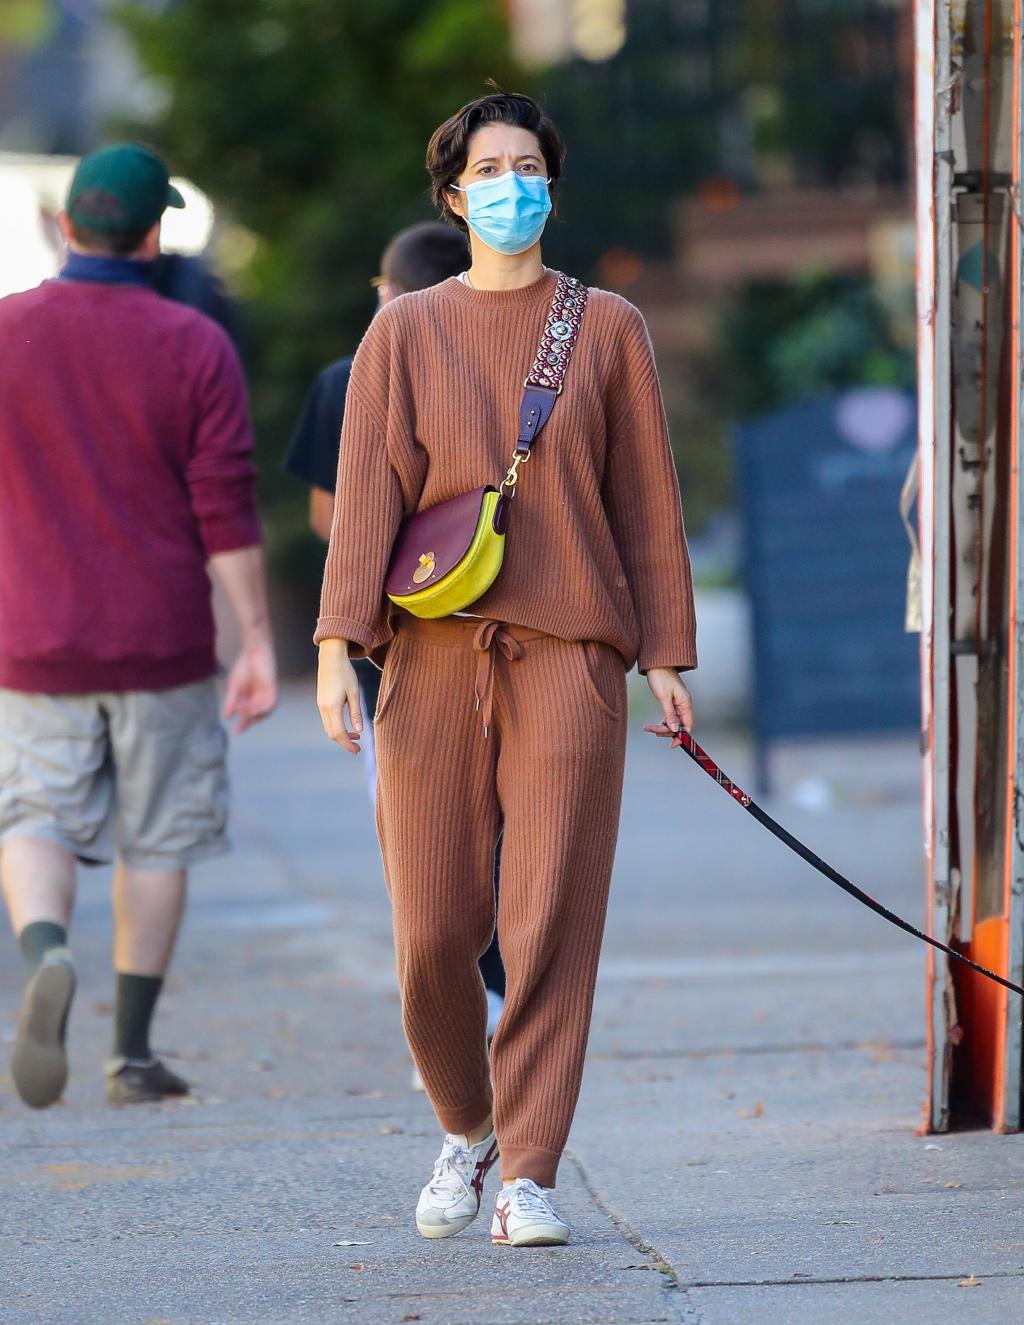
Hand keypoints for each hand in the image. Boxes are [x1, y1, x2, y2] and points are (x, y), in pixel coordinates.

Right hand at [224, 636, 277, 733]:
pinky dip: (262, 709)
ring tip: (244, 708)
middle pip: (254, 717)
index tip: (234, 732)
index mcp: (249, 700)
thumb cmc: (244, 667)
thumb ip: (231, 702)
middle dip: (246, 719)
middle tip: (239, 714)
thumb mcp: (234, 687)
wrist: (253, 653)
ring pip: (262, 713)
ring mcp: (266, 696)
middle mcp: (259, 700)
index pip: (246, 716)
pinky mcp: (272, 691)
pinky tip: (254, 708)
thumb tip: (227, 716)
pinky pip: (270, 704)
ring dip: (253, 714)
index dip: (241, 725)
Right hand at [317, 639, 363, 753]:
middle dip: (344, 742)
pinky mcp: (321, 701)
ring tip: (356, 735)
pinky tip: (347, 724)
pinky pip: (327, 720)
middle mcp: (323, 708)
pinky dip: (336, 726)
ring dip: (340, 734)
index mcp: (332, 707)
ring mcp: (320, 705)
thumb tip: (359, 731)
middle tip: (358, 746)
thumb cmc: (345, 673)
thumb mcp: (354, 693)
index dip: (348, 744)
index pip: (339, 733)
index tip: (358, 750)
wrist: (331, 657)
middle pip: (331, 733)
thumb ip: (356, 713)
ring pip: (328, 727)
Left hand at [646, 667, 692, 734]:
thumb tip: (675, 729)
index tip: (672, 744)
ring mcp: (678, 703)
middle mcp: (684, 704)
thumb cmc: (660, 676)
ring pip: (674, 721)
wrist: (656, 663)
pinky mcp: (672, 701)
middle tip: (652, 730)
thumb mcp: (664, 697)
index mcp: (685, 703)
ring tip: (649, 728)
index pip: (688, 725)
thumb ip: (670, 714)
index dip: (681, 736)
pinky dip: (663, 721)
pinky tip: (654, 724)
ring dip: (662, 727)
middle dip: (666, 730)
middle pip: (679, 725)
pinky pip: (670, 716)